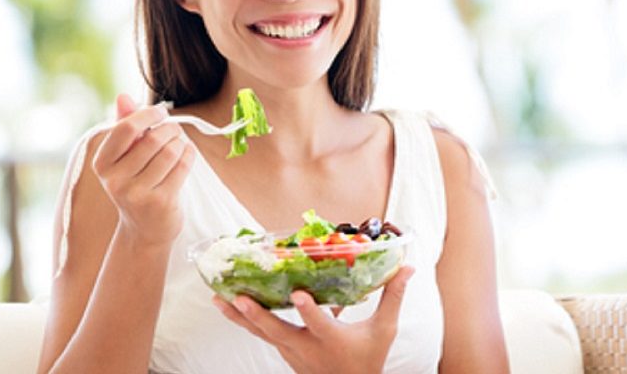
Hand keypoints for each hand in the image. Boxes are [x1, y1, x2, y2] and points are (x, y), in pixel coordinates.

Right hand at [92, 93, 194, 245]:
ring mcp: (137, 193)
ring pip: (170, 152)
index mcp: (102, 164)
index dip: (147, 115)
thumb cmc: (136, 183)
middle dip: (170, 129)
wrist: (144, 228)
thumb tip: (123, 96)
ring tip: (180, 144)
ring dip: (181, 143)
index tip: (160, 113)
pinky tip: (187, 154)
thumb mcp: (124, 157)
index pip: (125, 129)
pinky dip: (189, 155)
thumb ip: (124, 125)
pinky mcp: (161, 202)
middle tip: (175, 130)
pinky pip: (182, 167)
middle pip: (153, 139)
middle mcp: (115, 180)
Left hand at [213, 266, 414, 373]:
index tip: (300, 294)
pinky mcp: (285, 352)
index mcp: (332, 340)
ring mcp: (292, 352)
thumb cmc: (368, 358)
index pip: (319, 324)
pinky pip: (262, 335)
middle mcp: (307, 348)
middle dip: (256, 314)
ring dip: (239, 317)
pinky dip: (246, 321)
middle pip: (277, 331)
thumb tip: (408, 267)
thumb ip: (394, 296)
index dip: (309, 310)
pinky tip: (231, 306)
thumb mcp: (384, 329)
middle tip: (237, 297)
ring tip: (218, 300)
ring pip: (261, 333)